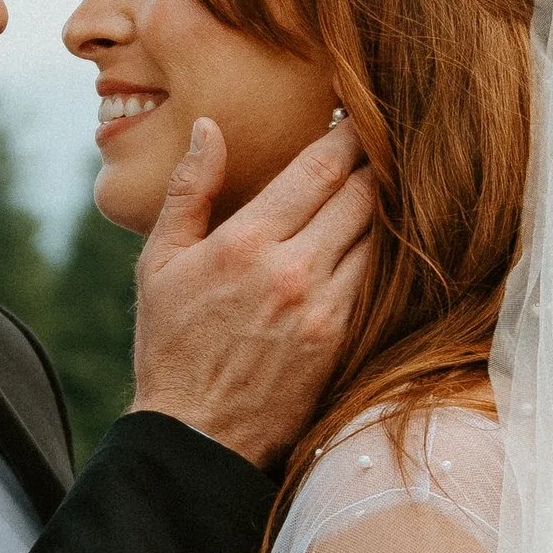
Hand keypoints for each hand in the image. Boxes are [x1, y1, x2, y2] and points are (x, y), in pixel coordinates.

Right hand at [129, 119, 374, 469]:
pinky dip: (383, 250)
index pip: (319, 168)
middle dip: (376, 161)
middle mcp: (293, 269)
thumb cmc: (170, 345)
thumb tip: (210, 129)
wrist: (196, 437)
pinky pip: (377, 278)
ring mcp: (324, 307)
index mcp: (246, 242)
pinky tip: (384, 237)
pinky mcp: (342, 339)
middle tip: (389, 137)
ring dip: (387, 204)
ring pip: (378, 234)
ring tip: (393, 180)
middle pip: (362, 194)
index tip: (360, 114)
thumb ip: (187, 191)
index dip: (347, 134)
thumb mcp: (159, 263)